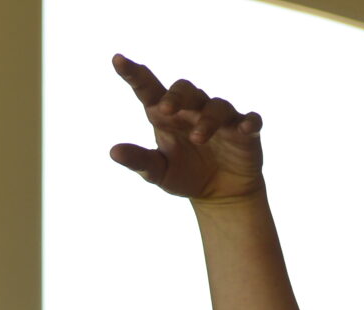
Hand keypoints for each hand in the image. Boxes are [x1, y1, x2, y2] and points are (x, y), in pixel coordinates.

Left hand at [109, 55, 262, 202]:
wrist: (220, 194)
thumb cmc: (185, 175)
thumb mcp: (158, 172)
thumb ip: (139, 160)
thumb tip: (113, 152)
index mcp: (167, 115)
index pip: (148, 89)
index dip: (134, 74)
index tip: (118, 60)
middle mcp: (193, 110)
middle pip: (185, 90)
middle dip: (176, 96)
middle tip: (166, 109)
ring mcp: (221, 118)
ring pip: (216, 106)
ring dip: (207, 120)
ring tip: (198, 138)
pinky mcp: (245, 131)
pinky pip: (250, 120)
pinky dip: (248, 122)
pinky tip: (244, 128)